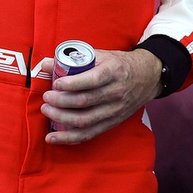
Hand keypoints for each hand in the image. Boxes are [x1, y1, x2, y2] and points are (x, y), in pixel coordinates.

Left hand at [39, 48, 161, 144]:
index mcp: (112, 72)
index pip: (92, 80)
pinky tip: (53, 137)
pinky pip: (89, 134)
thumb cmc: (118, 64)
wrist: (146, 77)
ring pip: (85, 120)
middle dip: (61, 101)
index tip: (56, 83)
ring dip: (62, 118)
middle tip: (47, 97)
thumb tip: (46, 64)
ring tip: (47, 111)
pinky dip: (70, 138)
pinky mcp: (111, 123)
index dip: (71, 84)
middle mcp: (115, 93)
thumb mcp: (100, 55)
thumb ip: (74, 59)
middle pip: (85, 102)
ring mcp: (114, 110)